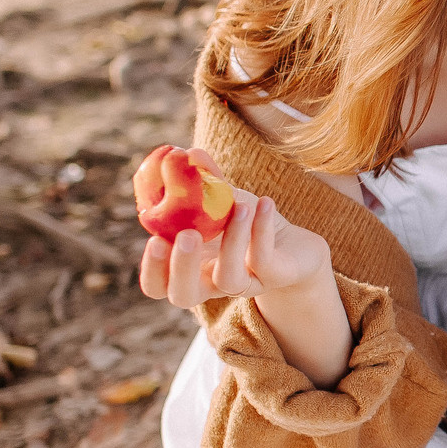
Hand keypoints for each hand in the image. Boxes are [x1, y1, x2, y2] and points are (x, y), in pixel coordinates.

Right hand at [137, 153, 331, 307]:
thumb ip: (200, 182)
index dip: (151, 270)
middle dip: (180, 268)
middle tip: (187, 235)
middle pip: (184, 295)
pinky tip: (265, 203)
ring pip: (229, 280)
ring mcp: (246, 284)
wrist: (295, 246)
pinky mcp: (276, 278)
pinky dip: (262, 229)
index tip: (154, 239)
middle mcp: (213, 283)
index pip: (158, 286)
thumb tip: (183, 152)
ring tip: (240, 206)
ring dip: (232, 241)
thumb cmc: (249, 224)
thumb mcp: (221, 203)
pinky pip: (264, 259)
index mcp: (191, 269)